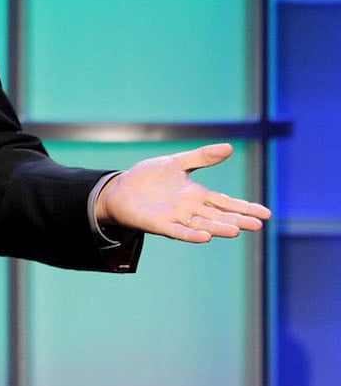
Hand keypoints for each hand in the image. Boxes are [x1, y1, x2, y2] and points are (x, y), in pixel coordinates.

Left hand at [95, 143, 270, 242]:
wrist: (119, 189)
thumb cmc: (148, 178)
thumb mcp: (176, 163)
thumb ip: (201, 157)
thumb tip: (228, 148)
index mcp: (197, 195)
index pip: (226, 203)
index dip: (245, 208)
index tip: (266, 214)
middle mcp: (190, 209)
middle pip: (218, 216)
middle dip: (237, 220)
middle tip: (258, 225)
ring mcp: (175, 218)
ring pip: (202, 225)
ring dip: (218, 228)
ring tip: (237, 231)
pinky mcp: (159, 224)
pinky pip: (178, 231)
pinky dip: (190, 234)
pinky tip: (205, 237)